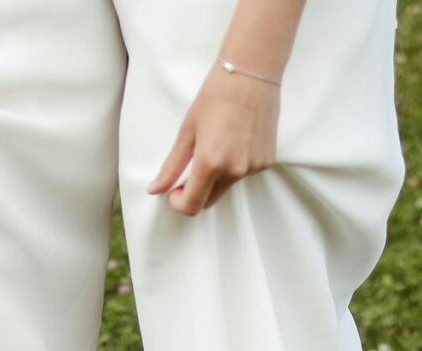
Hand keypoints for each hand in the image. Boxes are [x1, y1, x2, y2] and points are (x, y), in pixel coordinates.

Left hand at [147, 64, 280, 215]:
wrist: (251, 74)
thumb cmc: (216, 96)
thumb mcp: (187, 131)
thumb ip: (171, 166)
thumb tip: (154, 190)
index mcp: (210, 164)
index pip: (192, 206)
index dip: (179, 203)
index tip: (176, 189)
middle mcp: (234, 171)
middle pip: (209, 201)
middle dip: (197, 190)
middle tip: (193, 165)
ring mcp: (253, 168)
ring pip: (228, 185)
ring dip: (218, 175)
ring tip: (219, 141)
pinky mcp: (267, 161)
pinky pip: (244, 173)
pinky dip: (236, 164)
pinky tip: (237, 139)